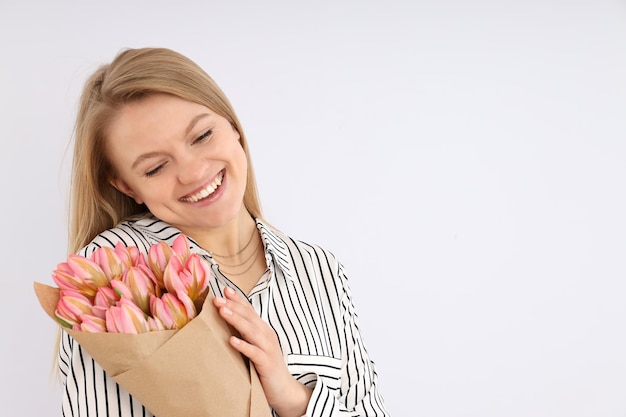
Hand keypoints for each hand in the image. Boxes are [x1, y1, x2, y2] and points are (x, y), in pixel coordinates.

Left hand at [213, 287, 311, 416]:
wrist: (284, 390)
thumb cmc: (266, 368)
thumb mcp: (256, 347)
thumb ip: (246, 335)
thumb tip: (228, 323)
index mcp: (264, 331)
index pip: (250, 311)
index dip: (238, 300)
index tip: (225, 290)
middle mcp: (267, 336)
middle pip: (249, 317)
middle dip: (233, 306)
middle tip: (217, 298)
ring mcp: (268, 349)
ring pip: (251, 331)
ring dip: (236, 320)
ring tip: (222, 312)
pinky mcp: (267, 364)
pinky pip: (254, 353)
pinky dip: (243, 345)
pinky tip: (232, 341)